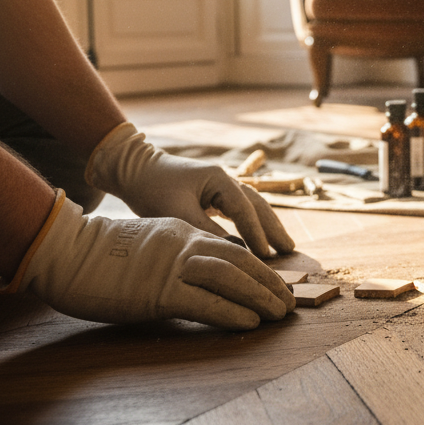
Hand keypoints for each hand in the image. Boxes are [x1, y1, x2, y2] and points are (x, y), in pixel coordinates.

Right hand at [15, 192, 295, 329]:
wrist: (65, 252)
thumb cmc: (100, 254)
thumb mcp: (148, 244)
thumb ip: (176, 255)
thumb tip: (199, 275)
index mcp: (182, 232)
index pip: (231, 249)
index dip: (259, 268)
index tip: (276, 284)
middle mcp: (184, 245)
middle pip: (240, 261)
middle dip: (270, 283)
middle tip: (290, 302)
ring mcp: (173, 267)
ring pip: (230, 278)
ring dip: (261, 297)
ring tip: (280, 313)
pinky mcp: (159, 292)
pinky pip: (205, 303)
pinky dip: (233, 312)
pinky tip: (251, 322)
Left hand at [86, 123, 294, 258]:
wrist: (134, 170)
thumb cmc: (152, 189)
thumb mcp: (176, 212)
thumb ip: (206, 231)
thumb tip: (235, 252)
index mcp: (219, 179)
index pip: (244, 209)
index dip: (256, 233)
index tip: (265, 254)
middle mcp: (226, 180)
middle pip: (258, 205)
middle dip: (274, 229)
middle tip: (290, 250)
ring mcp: (223, 186)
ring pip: (254, 207)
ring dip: (269, 227)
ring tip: (285, 246)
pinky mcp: (216, 195)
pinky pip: (242, 211)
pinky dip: (255, 225)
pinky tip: (262, 238)